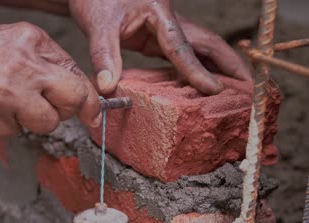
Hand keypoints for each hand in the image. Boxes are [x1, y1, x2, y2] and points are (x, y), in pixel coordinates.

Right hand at [0, 22, 100, 136]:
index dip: (89, 100)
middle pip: (72, 99)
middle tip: (55, 113)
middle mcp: (24, 64)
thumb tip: (76, 91)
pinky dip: (5, 126)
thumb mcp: (13, 42)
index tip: (93, 115)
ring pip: (46, 123)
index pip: (77, 75)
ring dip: (33, 121)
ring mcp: (7, 91)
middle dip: (70, 112)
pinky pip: (15, 132)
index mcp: (33, 41)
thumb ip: (45, 62)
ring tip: (9, 105)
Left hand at [69, 0, 251, 94]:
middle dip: (230, 65)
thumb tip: (108, 88)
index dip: (197, 69)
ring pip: (200, 49)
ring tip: (235, 92)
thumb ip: (104, 55)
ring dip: (218, 68)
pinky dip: (195, 70)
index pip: (182, 46)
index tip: (214, 89)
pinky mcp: (157, 39)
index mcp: (159, 13)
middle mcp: (169, 21)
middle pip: (208, 43)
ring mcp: (165, 30)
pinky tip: (200, 87)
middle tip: (249, 88)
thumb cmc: (96, 0)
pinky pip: (182, 55)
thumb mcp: (98, 26)